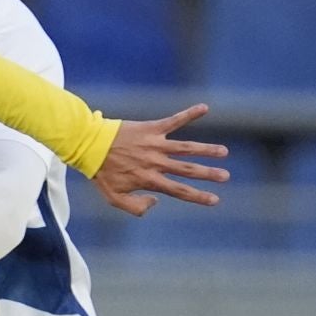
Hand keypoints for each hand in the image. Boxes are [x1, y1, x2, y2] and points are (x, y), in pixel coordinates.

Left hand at [92, 106, 229, 216]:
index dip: (198, 196)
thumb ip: (136, 207)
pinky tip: (204, 107)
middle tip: (226, 176)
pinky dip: (189, 114)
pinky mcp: (152, 128)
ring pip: (186, 148)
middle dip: (208, 174)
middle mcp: (156, 162)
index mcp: (149, 180)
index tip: (215, 200)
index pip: (179, 191)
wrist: (89, 146)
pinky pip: (174, 120)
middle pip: (188, 170)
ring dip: (206, 149)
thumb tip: (157, 202)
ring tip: (223, 152)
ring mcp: (155, 145)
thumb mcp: (114, 198)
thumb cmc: (102, 173)